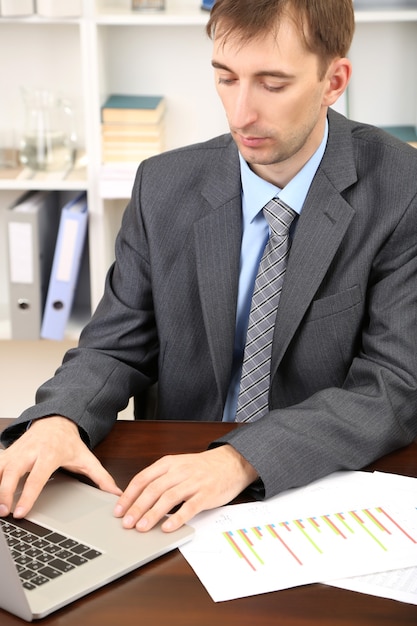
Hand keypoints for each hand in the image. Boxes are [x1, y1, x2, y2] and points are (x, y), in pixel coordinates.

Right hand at [0, 416, 120, 518]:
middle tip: (3, 512)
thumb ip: (101, 477)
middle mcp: (31, 451)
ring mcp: (17, 451)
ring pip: (1, 467)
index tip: (21, 512)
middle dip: (4, 492)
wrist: (55, 421)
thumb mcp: (87, 458)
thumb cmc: (69, 442)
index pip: (37, 477)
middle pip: (13, 472)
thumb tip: (116, 494)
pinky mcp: (8, 452)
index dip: (28, 495)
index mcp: (50, 454)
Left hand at [113, 444, 257, 531]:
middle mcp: (179, 471)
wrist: (232, 462)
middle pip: (153, 489)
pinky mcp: (207, 494)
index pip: (143, 478)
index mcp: (169, 463)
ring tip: (142, 528)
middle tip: (126, 523)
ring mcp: (194, 482)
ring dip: (153, 514)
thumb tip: (137, 500)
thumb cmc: (202, 467)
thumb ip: (161, 479)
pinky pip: (190, 507)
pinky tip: (168, 528)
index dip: (129, 495)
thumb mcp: (179, 465)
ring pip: (169, 498)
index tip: (118, 510)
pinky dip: (177, 518)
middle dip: (137, 507)